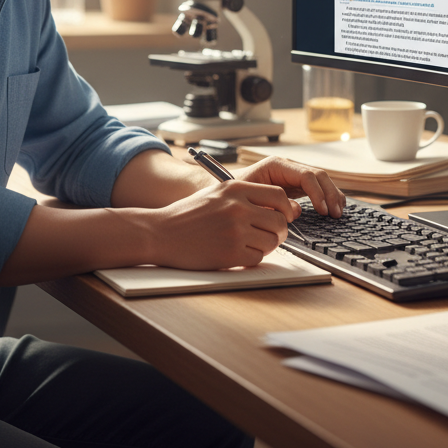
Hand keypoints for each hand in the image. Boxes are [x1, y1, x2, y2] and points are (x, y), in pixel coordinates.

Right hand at [146, 177, 301, 269]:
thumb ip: (245, 197)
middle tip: (269, 235)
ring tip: (249, 244)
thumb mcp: (217, 193)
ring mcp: (235, 231)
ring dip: (265, 246)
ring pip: (272, 242)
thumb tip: (279, 208)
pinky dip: (251, 259)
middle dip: (278, 231)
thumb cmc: (188, 215)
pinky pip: (257, 258)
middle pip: (279, 221)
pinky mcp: (230, 253)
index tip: (283, 216)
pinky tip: (237, 253)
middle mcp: (237, 207)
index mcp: (235, 188)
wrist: (160, 232)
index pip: (278, 196)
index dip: (286, 209)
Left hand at [235, 156, 344, 218]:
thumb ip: (273, 203)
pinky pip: (317, 187)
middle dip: (329, 194)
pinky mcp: (295, 185)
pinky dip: (328, 196)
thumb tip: (296, 210)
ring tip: (338, 212)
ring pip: (321, 180)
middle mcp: (288, 167)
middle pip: (318, 175)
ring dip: (332, 195)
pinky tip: (334, 207)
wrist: (225, 191)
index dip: (318, 193)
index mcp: (277, 165)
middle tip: (335, 214)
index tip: (323, 210)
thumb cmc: (235, 193)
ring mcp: (293, 175)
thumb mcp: (252, 197)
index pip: (307, 175)